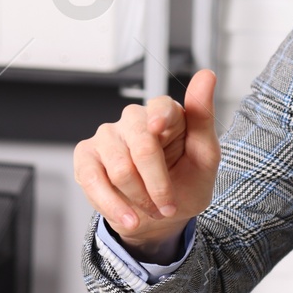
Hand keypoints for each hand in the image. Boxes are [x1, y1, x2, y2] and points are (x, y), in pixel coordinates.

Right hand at [74, 68, 220, 262]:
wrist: (160, 215)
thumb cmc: (185, 181)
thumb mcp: (205, 157)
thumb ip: (203, 117)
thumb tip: (206, 75)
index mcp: (164, 113)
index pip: (160, 107)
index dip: (159, 117)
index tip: (158, 128)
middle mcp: (134, 119)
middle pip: (141, 145)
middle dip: (157, 184)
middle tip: (166, 206)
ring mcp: (107, 136)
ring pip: (119, 168)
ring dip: (139, 199)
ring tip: (152, 211)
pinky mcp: (86, 156)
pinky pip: (93, 180)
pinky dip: (113, 205)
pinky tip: (128, 217)